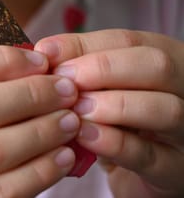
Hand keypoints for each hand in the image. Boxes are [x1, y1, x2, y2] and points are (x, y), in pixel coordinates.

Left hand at [35, 29, 183, 197]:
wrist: (135, 172)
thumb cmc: (114, 119)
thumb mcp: (98, 87)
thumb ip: (76, 66)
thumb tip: (44, 51)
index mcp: (165, 58)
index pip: (129, 41)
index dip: (84, 45)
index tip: (46, 53)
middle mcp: (183, 89)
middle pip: (156, 65)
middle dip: (103, 68)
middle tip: (64, 81)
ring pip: (164, 108)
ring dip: (112, 105)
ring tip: (75, 109)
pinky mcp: (174, 170)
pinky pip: (149, 155)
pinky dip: (113, 143)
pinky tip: (83, 136)